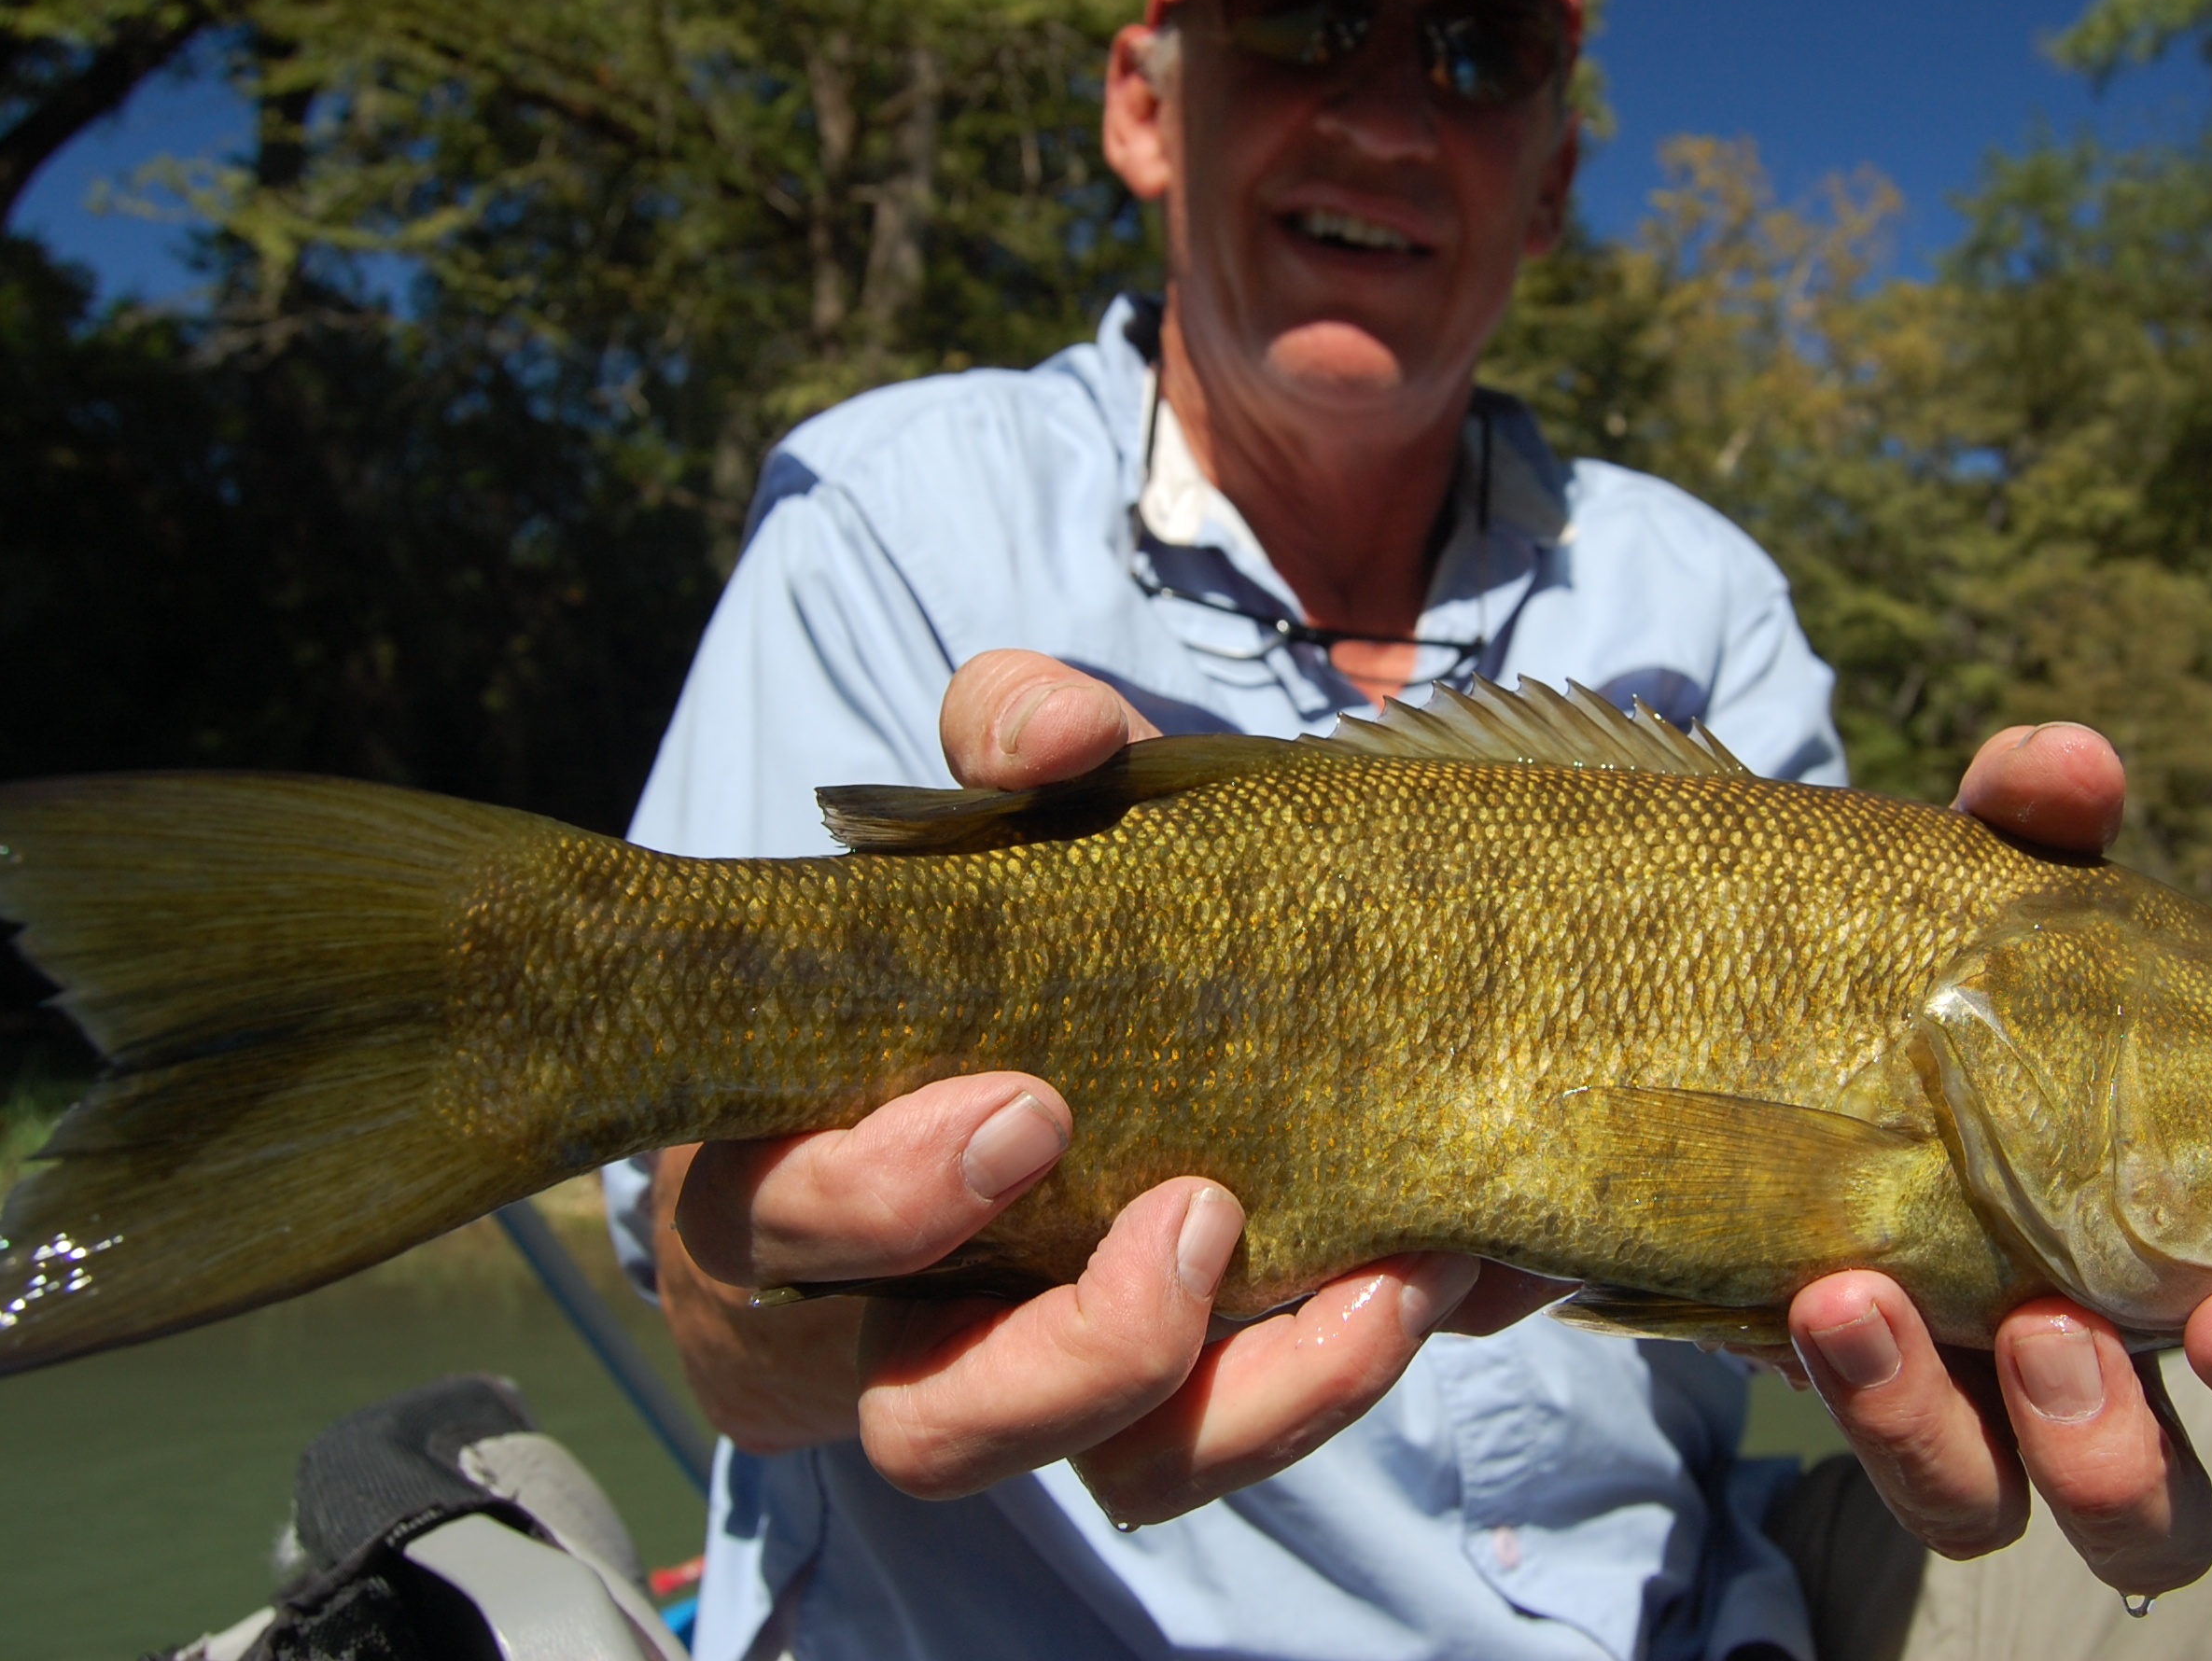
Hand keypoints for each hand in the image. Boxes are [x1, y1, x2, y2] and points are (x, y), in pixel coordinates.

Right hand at [656, 650, 1528, 1522]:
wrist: (1149, 994)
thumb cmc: (1019, 920)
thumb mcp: (1018, 810)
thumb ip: (1012, 737)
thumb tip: (1058, 734)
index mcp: (813, 1160)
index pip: (778, 1224)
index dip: (882, 1196)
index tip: (1028, 1108)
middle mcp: (908, 1318)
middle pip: (925, 1420)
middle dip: (1065, 1350)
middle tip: (1203, 1213)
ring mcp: (1057, 1381)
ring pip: (1103, 1477)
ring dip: (1244, 1400)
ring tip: (1381, 1279)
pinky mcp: (1185, 1408)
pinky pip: (1235, 1454)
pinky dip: (1334, 1380)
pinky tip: (1433, 1274)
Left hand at [1772, 723, 2211, 1595]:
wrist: (1686, 1021)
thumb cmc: (1884, 956)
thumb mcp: (1950, 884)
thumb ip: (2023, 824)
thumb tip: (2071, 760)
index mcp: (2194, 1203)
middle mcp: (2122, 1317)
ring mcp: (1997, 1380)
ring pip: (2110, 1510)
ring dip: (2074, 1437)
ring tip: (2002, 1315)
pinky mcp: (1880, 1397)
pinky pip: (1933, 1471)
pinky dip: (1897, 1404)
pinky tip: (1834, 1303)